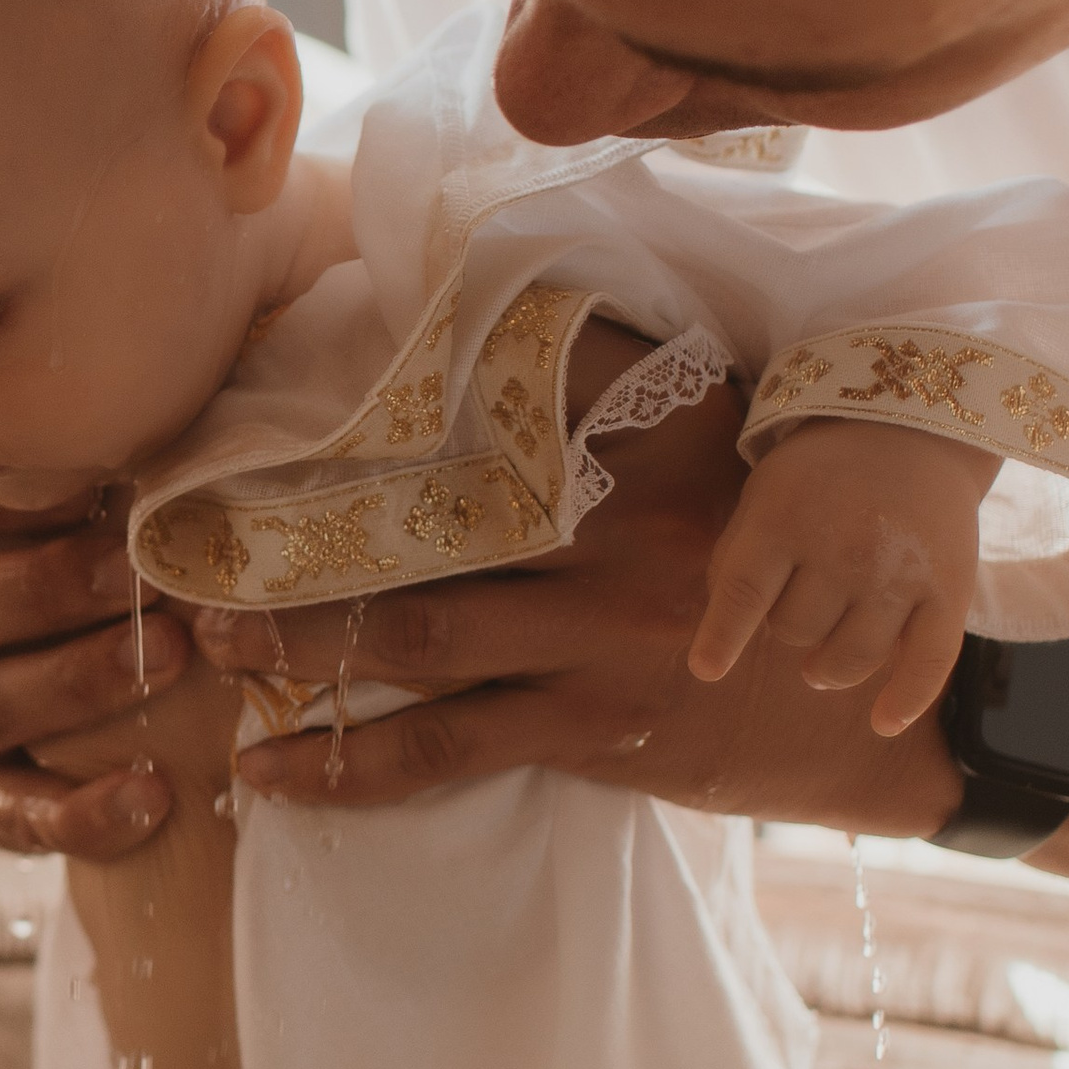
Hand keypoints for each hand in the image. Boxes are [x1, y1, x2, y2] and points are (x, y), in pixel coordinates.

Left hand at [195, 356, 960, 832]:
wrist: (871, 713)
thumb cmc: (775, 562)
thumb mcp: (726, 444)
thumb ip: (621, 378)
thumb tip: (501, 296)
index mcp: (653, 436)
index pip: (509, 378)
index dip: (393, 374)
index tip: (289, 378)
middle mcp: (620, 527)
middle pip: (426, 516)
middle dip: (302, 529)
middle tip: (198, 534)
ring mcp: (600, 635)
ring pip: (416, 634)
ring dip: (301, 641)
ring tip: (211, 639)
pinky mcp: (591, 728)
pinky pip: (445, 749)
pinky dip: (349, 766)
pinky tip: (269, 771)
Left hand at [689, 422, 992, 737]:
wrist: (916, 431)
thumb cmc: (823, 474)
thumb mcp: (767, 493)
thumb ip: (740, 556)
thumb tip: (722, 634)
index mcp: (786, 516)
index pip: (743, 591)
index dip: (721, 636)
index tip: (706, 669)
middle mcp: (845, 545)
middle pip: (794, 630)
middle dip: (788, 624)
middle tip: (803, 598)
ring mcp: (901, 572)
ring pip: (849, 657)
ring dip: (828, 665)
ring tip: (820, 660)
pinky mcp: (949, 590)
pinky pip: (927, 662)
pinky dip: (905, 700)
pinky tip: (881, 723)